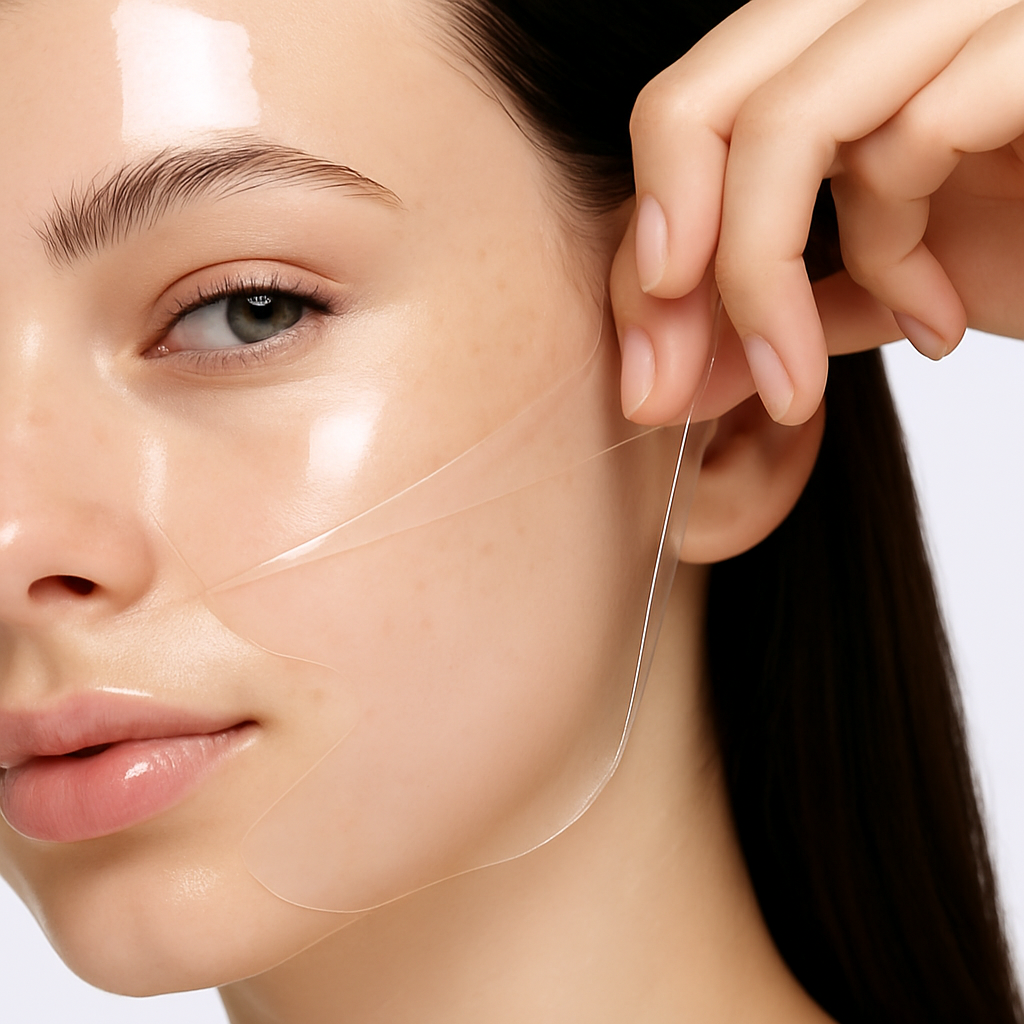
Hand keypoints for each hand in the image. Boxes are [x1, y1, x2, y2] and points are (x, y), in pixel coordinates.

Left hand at [611, 0, 1023, 424]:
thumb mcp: (877, 279)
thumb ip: (774, 305)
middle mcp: (897, 0)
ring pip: (793, 124)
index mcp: (846, 41)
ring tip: (804, 378)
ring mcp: (973, 7)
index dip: (648, 223)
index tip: (644, 344)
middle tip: (664, 378)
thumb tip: (661, 380)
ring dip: (770, 282)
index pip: (694, 100)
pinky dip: (897, 255)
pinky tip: (938, 318)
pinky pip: (913, 135)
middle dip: (673, 258)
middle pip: (711, 95)